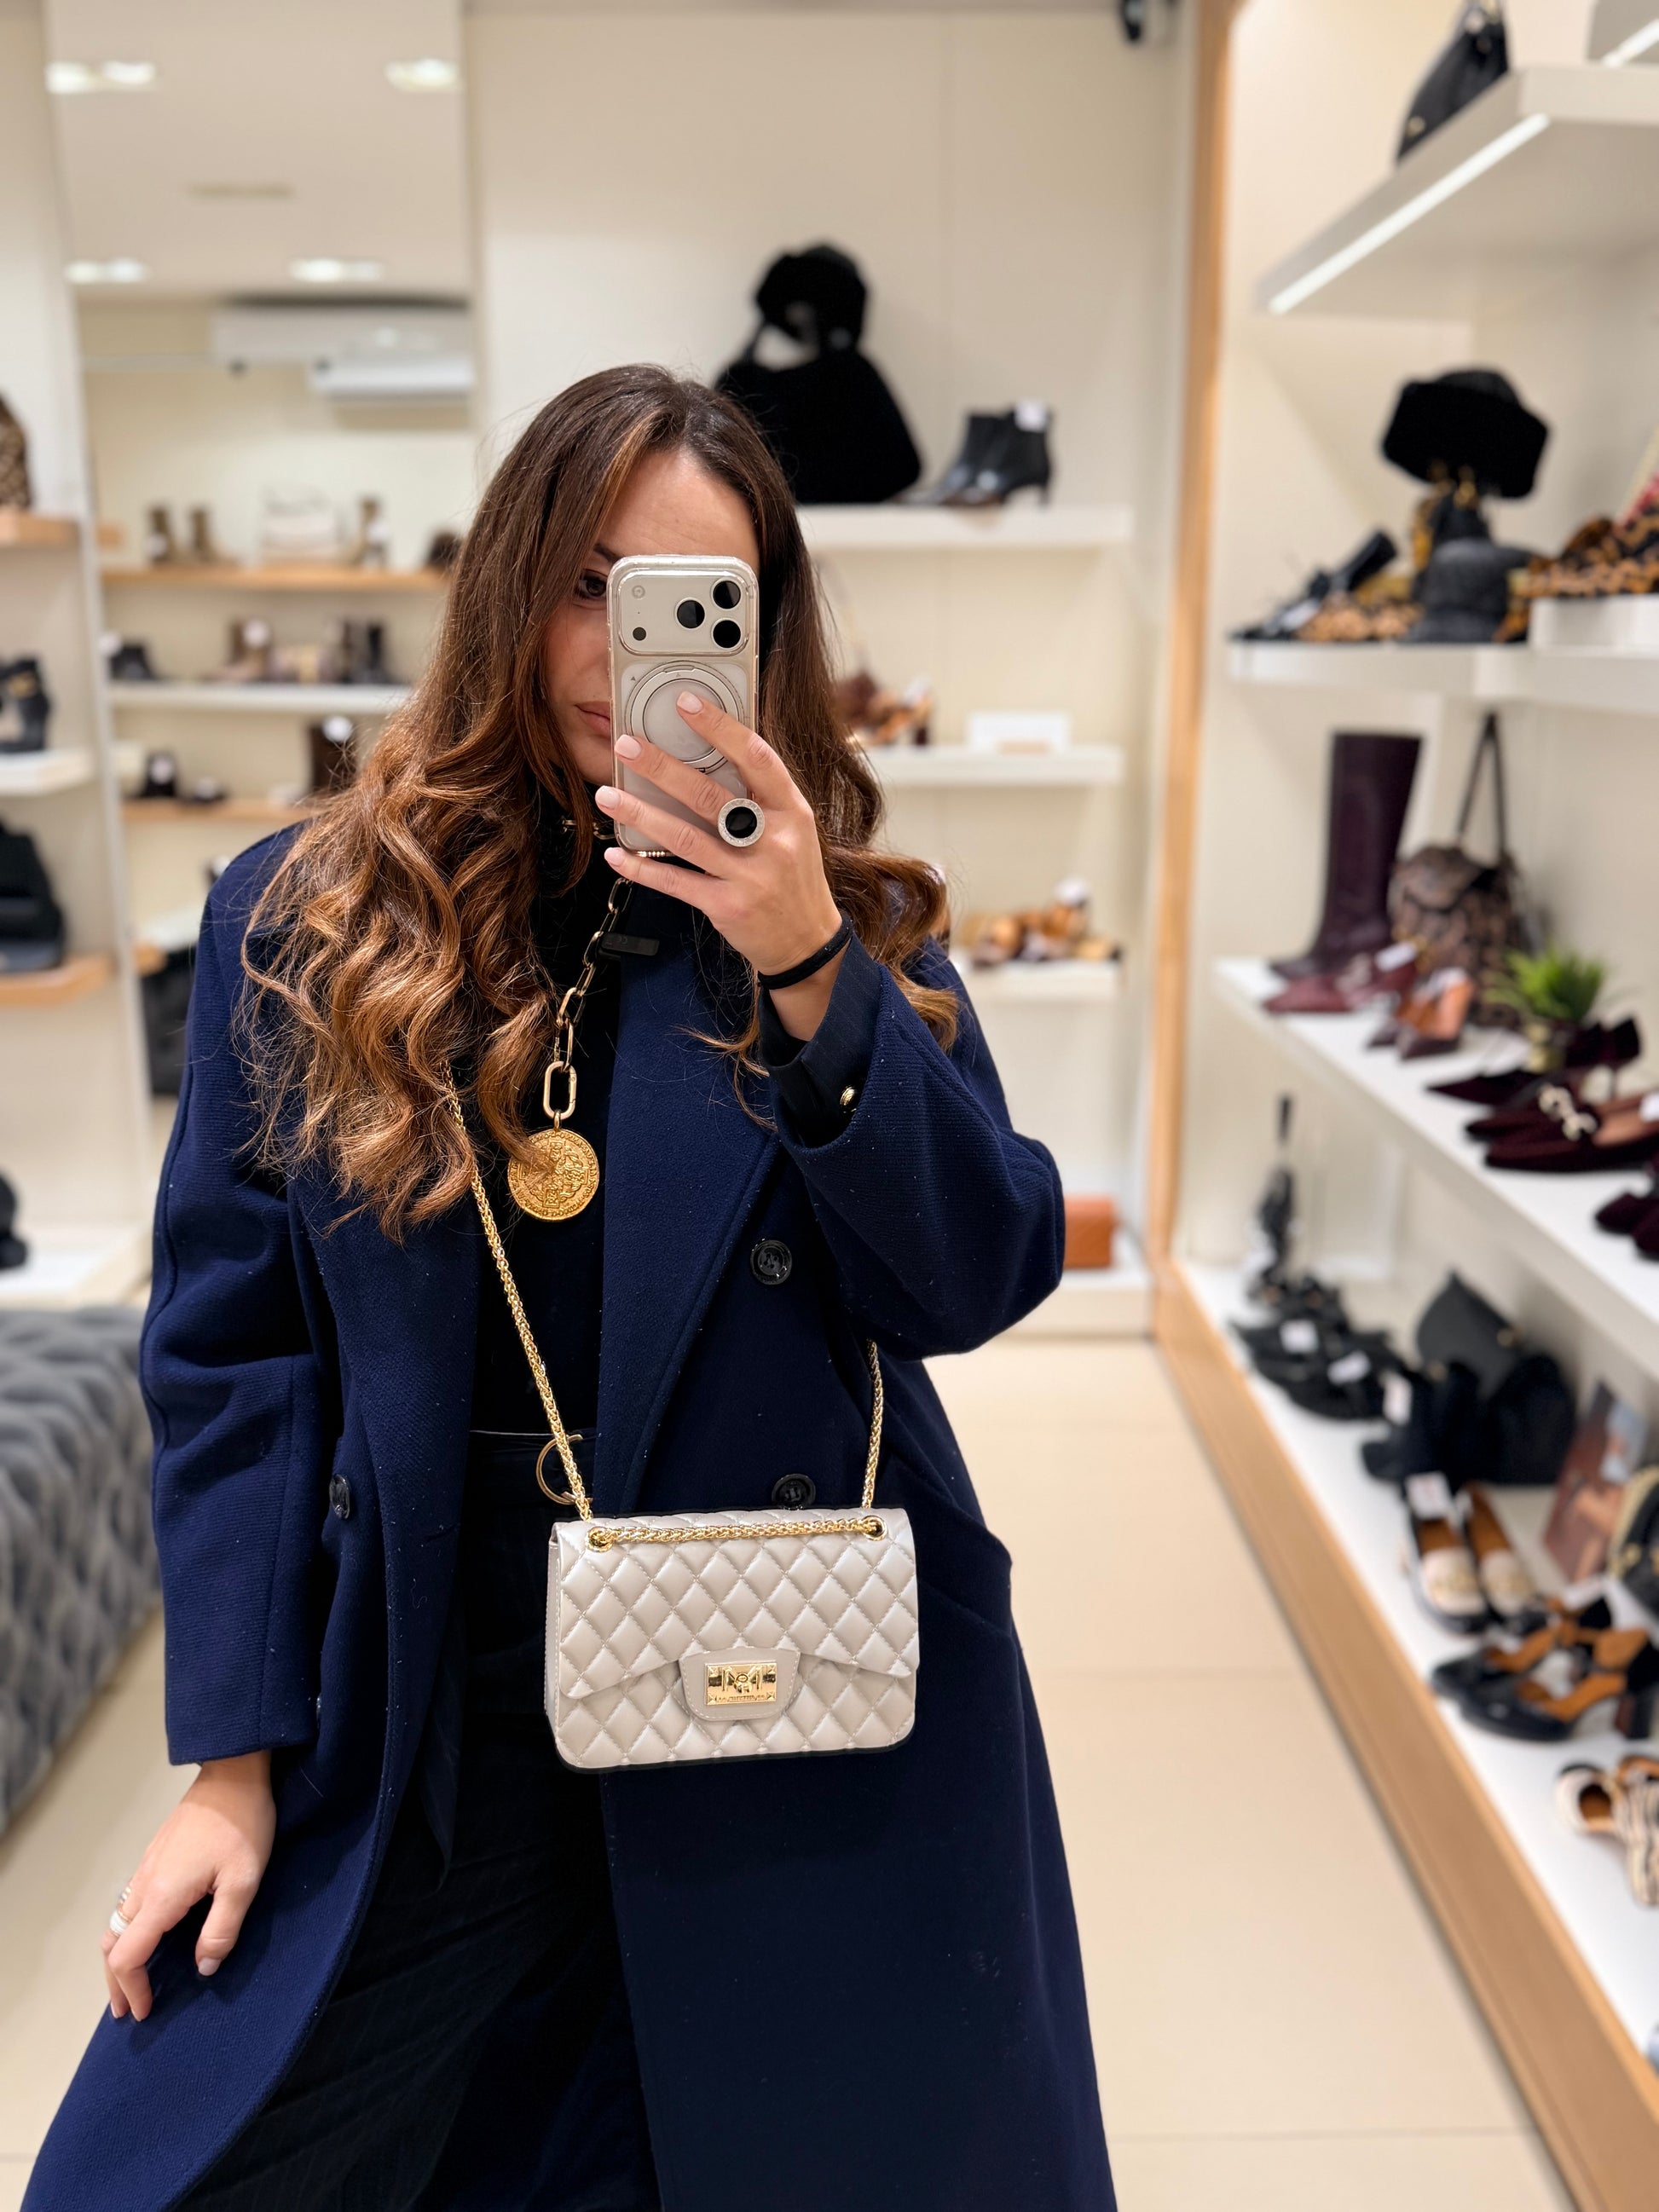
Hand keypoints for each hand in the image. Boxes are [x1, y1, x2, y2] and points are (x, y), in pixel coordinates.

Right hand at [102, 1751, 274, 2020]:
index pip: (128, 1956)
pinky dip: (128, 1932)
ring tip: (132, 1982)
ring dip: (119, 1957)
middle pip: (113, 1943)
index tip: (147, 2009)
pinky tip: (148, 1938)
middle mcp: (145, 1883)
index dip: (133, 1987)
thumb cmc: (243, 1824)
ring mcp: (147, 1867)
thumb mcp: (243, 1882)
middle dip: (116, 1981)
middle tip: (127, 2009)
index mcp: (162, 1895)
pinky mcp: (156, 1856)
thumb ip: (222, 1929)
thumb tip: (204, 1967)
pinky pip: (129, 1903)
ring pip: (116, 1922)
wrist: (234, 1772)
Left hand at [596, 695, 845, 1040]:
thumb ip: (760, 797)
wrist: (806, 942)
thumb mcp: (794, 830)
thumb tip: (713, 755)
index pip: (756, 757)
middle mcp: (773, 840)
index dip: (720, 727)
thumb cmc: (793, 878)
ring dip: (640, 814)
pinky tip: (618, 855)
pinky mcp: (727, 906)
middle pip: (708, 795)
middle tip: (626, 746)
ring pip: (684, 837)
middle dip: (661, 767)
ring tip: (608, 796)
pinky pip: (676, 882)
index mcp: (792, 811)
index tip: (687, 703)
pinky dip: (642, 869)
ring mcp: (750, 876)